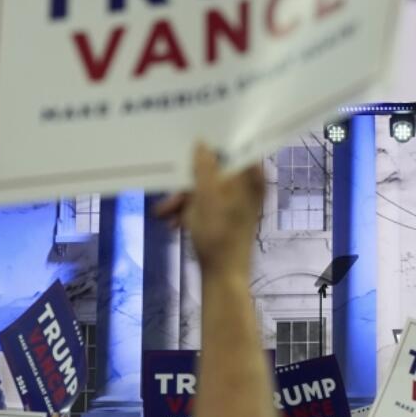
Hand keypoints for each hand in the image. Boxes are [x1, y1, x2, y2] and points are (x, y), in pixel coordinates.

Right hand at [153, 143, 263, 275]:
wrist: (223, 275)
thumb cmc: (218, 236)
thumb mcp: (207, 198)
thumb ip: (204, 168)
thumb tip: (202, 143)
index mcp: (251, 178)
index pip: (234, 150)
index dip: (212, 145)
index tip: (189, 141)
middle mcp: (249, 186)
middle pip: (214, 171)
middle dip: (187, 184)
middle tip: (169, 195)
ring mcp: (239, 201)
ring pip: (206, 188)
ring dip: (183, 200)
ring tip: (164, 214)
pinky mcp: (228, 215)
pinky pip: (207, 203)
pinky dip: (190, 210)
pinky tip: (172, 222)